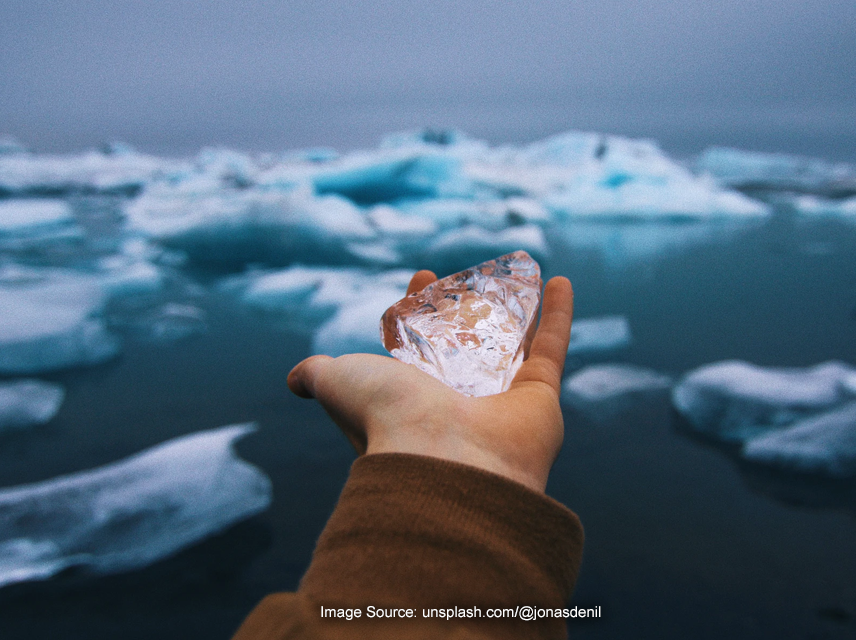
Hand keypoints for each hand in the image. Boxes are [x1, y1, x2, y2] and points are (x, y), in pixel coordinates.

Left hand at [287, 270, 572, 493]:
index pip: (416, 343)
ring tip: (522, 273)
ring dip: (520, 309)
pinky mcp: (540, 398)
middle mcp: (456, 402)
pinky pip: (551, 347)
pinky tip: (560, 279)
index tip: (421, 276)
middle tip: (465, 275)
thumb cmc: (386, 420)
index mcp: (411, 397)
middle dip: (465, 307)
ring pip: (513, 344)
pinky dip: (558, 314)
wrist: (443, 462)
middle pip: (464, 344)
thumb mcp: (339, 383)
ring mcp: (500, 401)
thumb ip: (318, 374)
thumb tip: (295, 377)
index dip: (417, 308)